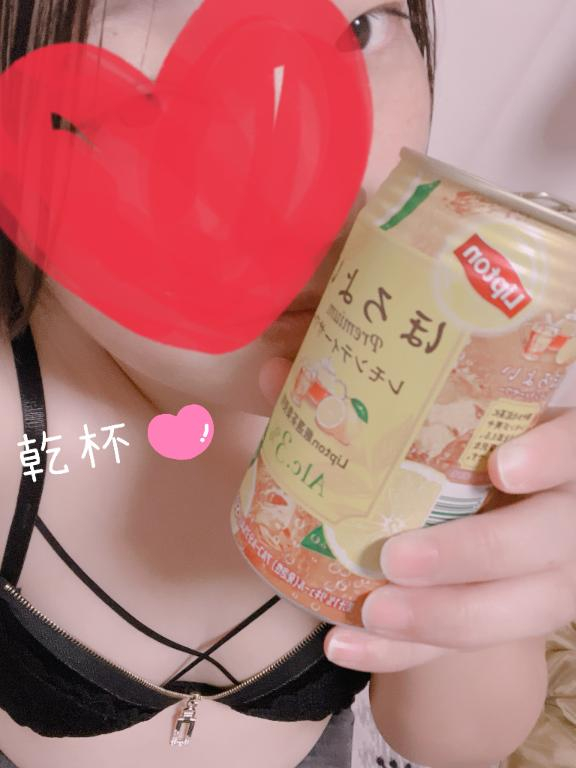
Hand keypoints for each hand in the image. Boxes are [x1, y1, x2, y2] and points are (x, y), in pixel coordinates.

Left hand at [324, 408, 575, 672]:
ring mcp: (552, 575)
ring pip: (516, 611)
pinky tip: (344, 648)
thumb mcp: (437, 419)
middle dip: (474, 554)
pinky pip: (466, 650)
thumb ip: (362, 395)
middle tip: (398, 558)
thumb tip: (275, 371)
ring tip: (372, 613)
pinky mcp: (512, 620)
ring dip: (440, 619)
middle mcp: (566, 512)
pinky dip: (403, 655)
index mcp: (555, 446)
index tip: (501, 466)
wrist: (498, 508)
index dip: (553, 456)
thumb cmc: (463, 448)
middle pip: (546, 541)